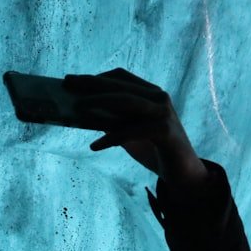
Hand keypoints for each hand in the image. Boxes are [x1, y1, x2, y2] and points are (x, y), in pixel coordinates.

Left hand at [64, 68, 208, 190]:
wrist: (183, 173)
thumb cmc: (153, 151)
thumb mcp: (128, 133)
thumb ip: (111, 121)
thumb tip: (82, 114)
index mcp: (151, 93)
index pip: (120, 76)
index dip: (95, 77)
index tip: (71, 80)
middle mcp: (158, 97)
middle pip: (120, 85)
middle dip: (91, 84)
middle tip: (66, 85)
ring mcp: (163, 113)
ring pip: (126, 101)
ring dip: (98, 102)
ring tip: (76, 109)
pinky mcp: (165, 132)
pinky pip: (132, 131)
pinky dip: (111, 138)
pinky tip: (94, 146)